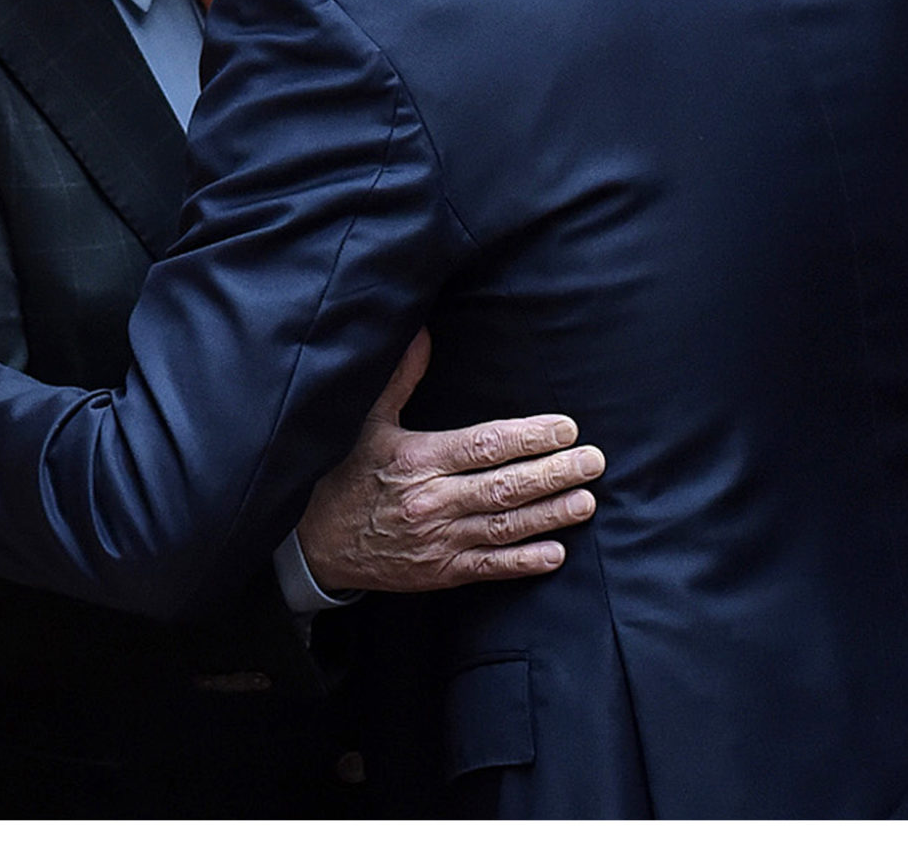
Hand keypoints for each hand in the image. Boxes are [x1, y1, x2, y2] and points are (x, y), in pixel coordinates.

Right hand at [298, 330, 602, 591]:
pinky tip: (555, 553)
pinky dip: (522, 562)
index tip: (565, 428)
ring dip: (549, 515)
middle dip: (553, 474)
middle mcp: (433, 502)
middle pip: (504, 486)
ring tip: (586, 502)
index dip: (528, 437)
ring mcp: (438, 541)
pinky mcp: (439, 574)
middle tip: (593, 461)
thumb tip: (423, 333)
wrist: (314, 546)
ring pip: (503, 527)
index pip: (484, 445)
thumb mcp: (367, 423)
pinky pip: (488, 568)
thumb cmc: (347, 476)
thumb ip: (401, 379)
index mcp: (419, 460)